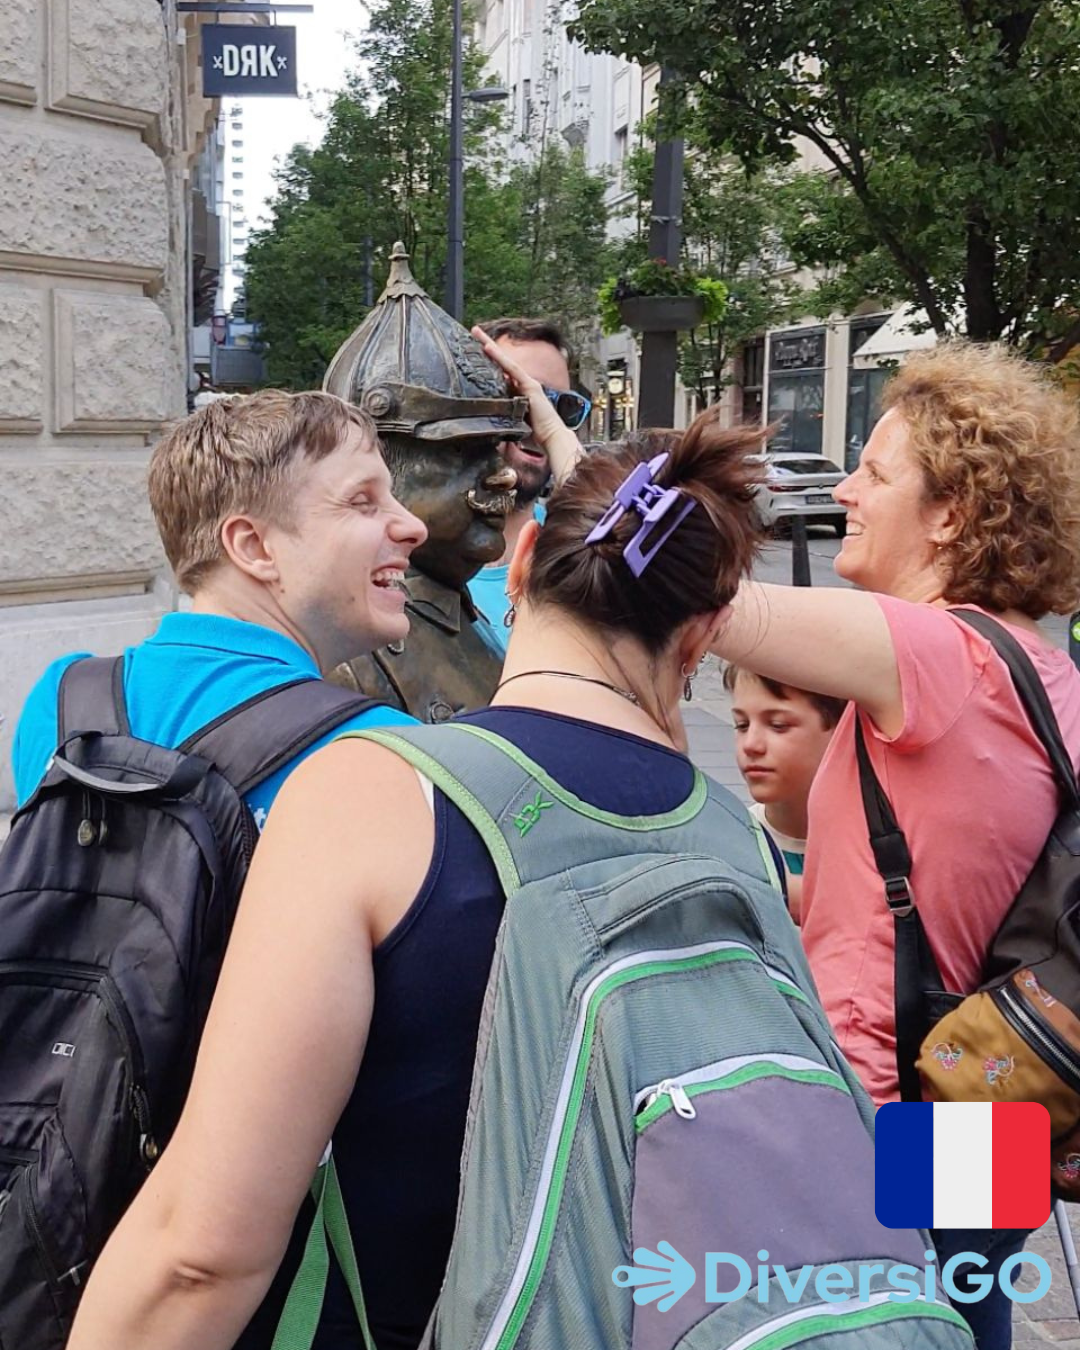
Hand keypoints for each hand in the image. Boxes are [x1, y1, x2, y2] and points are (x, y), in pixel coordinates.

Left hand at [471, 326, 582, 486]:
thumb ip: (500, 422)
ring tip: (476, 332)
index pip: (500, 372)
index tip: (476, 349)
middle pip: (501, 362)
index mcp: (516, 392)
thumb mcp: (511, 425)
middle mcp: (521, 384)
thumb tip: (485, 430)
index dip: (489, 360)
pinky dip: (499, 357)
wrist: (550, 438)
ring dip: (490, 345)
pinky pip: (511, 368)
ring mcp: (526, 383)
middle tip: (474, 331)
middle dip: (487, 345)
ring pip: (504, 360)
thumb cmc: (533, 435)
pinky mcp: (529, 386)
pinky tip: (488, 347)